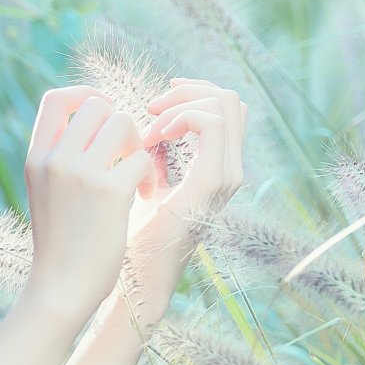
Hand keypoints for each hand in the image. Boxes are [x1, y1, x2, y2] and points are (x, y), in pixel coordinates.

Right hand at [21, 86, 155, 316]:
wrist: (61, 288)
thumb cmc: (60, 244)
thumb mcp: (45, 192)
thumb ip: (60, 157)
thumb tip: (92, 119)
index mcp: (36, 157)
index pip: (57, 98)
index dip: (85, 96)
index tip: (103, 116)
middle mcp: (55, 159)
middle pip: (97, 106)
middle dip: (119, 124)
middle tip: (126, 155)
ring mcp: (81, 174)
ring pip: (124, 123)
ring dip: (138, 146)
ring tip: (135, 177)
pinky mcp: (110, 192)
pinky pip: (141, 158)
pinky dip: (148, 175)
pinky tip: (142, 197)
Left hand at [121, 79, 247, 299]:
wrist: (136, 274)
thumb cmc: (135, 233)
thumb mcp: (148, 182)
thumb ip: (158, 154)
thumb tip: (146, 125)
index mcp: (218, 167)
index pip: (224, 109)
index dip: (191, 94)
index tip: (154, 104)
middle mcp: (229, 170)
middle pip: (229, 100)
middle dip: (188, 91)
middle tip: (151, 106)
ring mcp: (225, 176)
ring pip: (224, 104)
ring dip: (181, 103)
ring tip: (149, 124)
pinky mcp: (211, 181)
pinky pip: (211, 124)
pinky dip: (181, 118)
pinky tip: (154, 136)